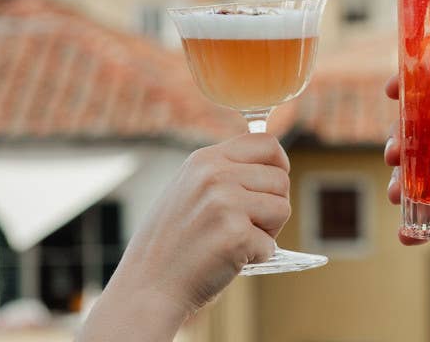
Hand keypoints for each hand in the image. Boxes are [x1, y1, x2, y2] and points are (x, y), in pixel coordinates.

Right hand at [81, 134, 291, 340]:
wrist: (148, 286)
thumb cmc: (171, 244)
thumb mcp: (188, 189)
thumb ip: (223, 173)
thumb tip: (271, 165)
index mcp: (205, 160)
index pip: (266, 143)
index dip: (279, 165)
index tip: (273, 185)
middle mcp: (215, 175)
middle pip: (280, 179)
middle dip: (273, 206)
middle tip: (246, 226)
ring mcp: (225, 202)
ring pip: (282, 209)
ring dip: (267, 232)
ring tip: (235, 241)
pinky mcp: (235, 234)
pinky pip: (271, 245)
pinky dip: (256, 257)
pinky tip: (228, 260)